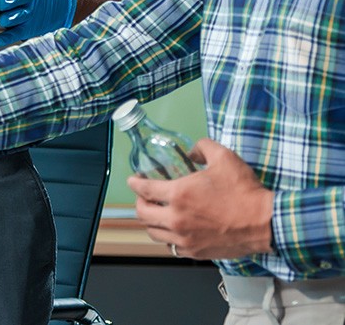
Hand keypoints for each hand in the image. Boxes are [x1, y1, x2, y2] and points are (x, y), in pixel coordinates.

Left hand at [128, 138, 273, 259]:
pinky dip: (168, 237)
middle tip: (144, 196)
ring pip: (153, 233)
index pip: (144, 189)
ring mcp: (185, 239)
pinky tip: (174, 229)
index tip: (133, 180)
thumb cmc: (245, 191)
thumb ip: (202, 148)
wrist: (266, 223)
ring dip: (151, 221)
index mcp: (179, 195)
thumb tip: (192, 151)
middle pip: (142, 213)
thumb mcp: (224, 158)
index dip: (134, 183)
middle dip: (139, 202)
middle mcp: (176, 219)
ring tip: (157, 213)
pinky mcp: (196, 252)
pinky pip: (171, 246)